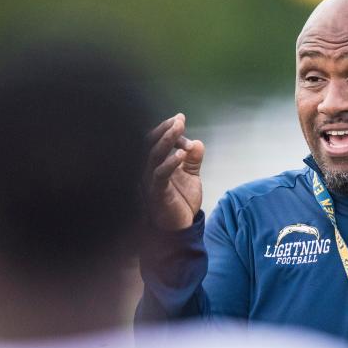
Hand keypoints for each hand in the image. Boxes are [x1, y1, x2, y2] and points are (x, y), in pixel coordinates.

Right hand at [145, 113, 204, 229]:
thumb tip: (197, 142)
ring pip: (153, 155)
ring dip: (167, 140)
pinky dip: (170, 163)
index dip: (167, 129)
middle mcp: (149, 171)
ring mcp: (151, 182)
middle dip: (165, 130)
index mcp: (156, 165)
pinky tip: (181, 154)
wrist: (181, 229)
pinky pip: (159, 175)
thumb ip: (193, 160)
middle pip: (150, 144)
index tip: (180, 118)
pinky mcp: (157, 193)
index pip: (156, 141)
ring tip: (179, 128)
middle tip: (179, 119)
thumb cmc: (181, 202)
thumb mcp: (191, 177)